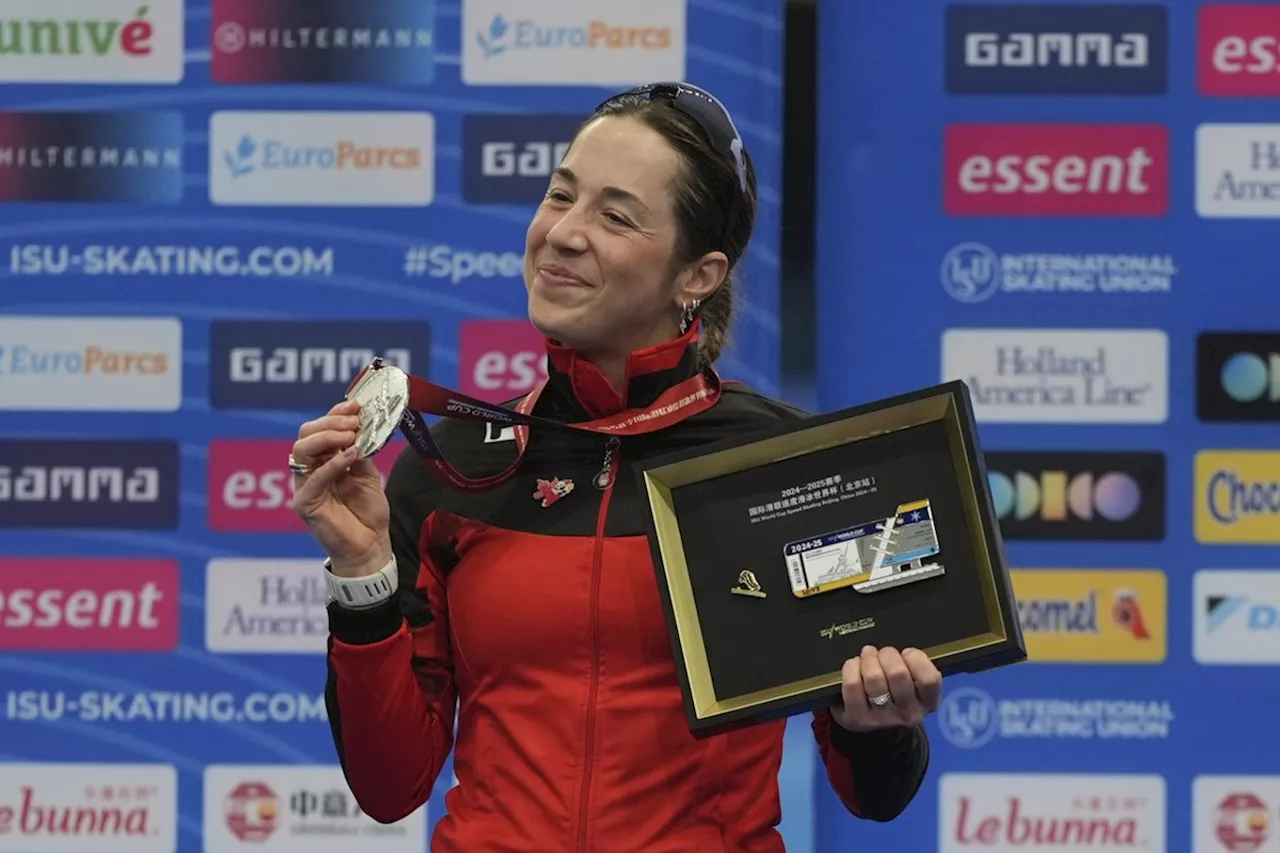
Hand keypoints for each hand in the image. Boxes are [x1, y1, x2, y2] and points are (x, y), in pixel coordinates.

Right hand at [290, 400, 392, 576]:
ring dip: (327, 438)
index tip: (356, 405)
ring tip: (351, 436)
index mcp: (324, 460)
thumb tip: (360, 426)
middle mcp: (310, 470)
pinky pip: (313, 479)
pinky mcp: (305, 504)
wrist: (371, 545)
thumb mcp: (368, 473)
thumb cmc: (368, 512)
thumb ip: (361, 451)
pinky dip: (331, 463)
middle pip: (305, 435)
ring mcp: (305, 486)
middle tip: (354, 422)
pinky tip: (350, 455)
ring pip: (301, 451)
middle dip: (330, 423)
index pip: (320, 429)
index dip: (335, 414)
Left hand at [831, 645, 941, 732]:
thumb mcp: (916, 685)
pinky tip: (854, 665)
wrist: (874, 726)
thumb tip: (905, 650)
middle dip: (887, 654)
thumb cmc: (896, 694)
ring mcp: (882, 718)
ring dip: (868, 659)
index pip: (929, 679)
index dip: (915, 658)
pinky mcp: (858, 718)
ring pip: (874, 677)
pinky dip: (851, 668)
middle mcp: (908, 713)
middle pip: (898, 673)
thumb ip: (916, 666)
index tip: (906, 653)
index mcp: (927, 703)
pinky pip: (853, 685)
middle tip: (882, 653)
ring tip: (867, 655)